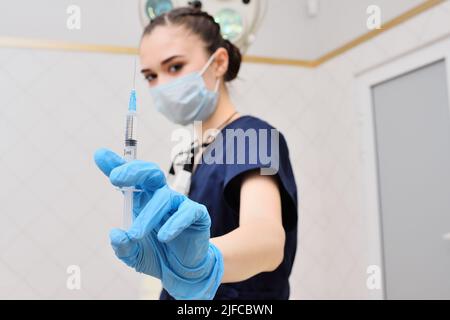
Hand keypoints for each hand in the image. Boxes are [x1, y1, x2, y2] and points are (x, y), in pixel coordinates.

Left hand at [94, 148, 223, 299]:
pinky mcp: (196, 214)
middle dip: (133, 171)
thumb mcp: (134, 256)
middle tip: (115, 178)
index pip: (130, 179)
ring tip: (135, 235)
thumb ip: (123, 247)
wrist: (183, 271)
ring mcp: (178, 204)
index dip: (116, 164)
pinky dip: (175, 223)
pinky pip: (187, 212)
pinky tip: (165, 236)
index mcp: (142, 200)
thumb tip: (116, 234)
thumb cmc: (158, 255)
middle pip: (150, 173)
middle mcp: (160, 196)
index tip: (100, 155)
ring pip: (163, 197)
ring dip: (148, 215)